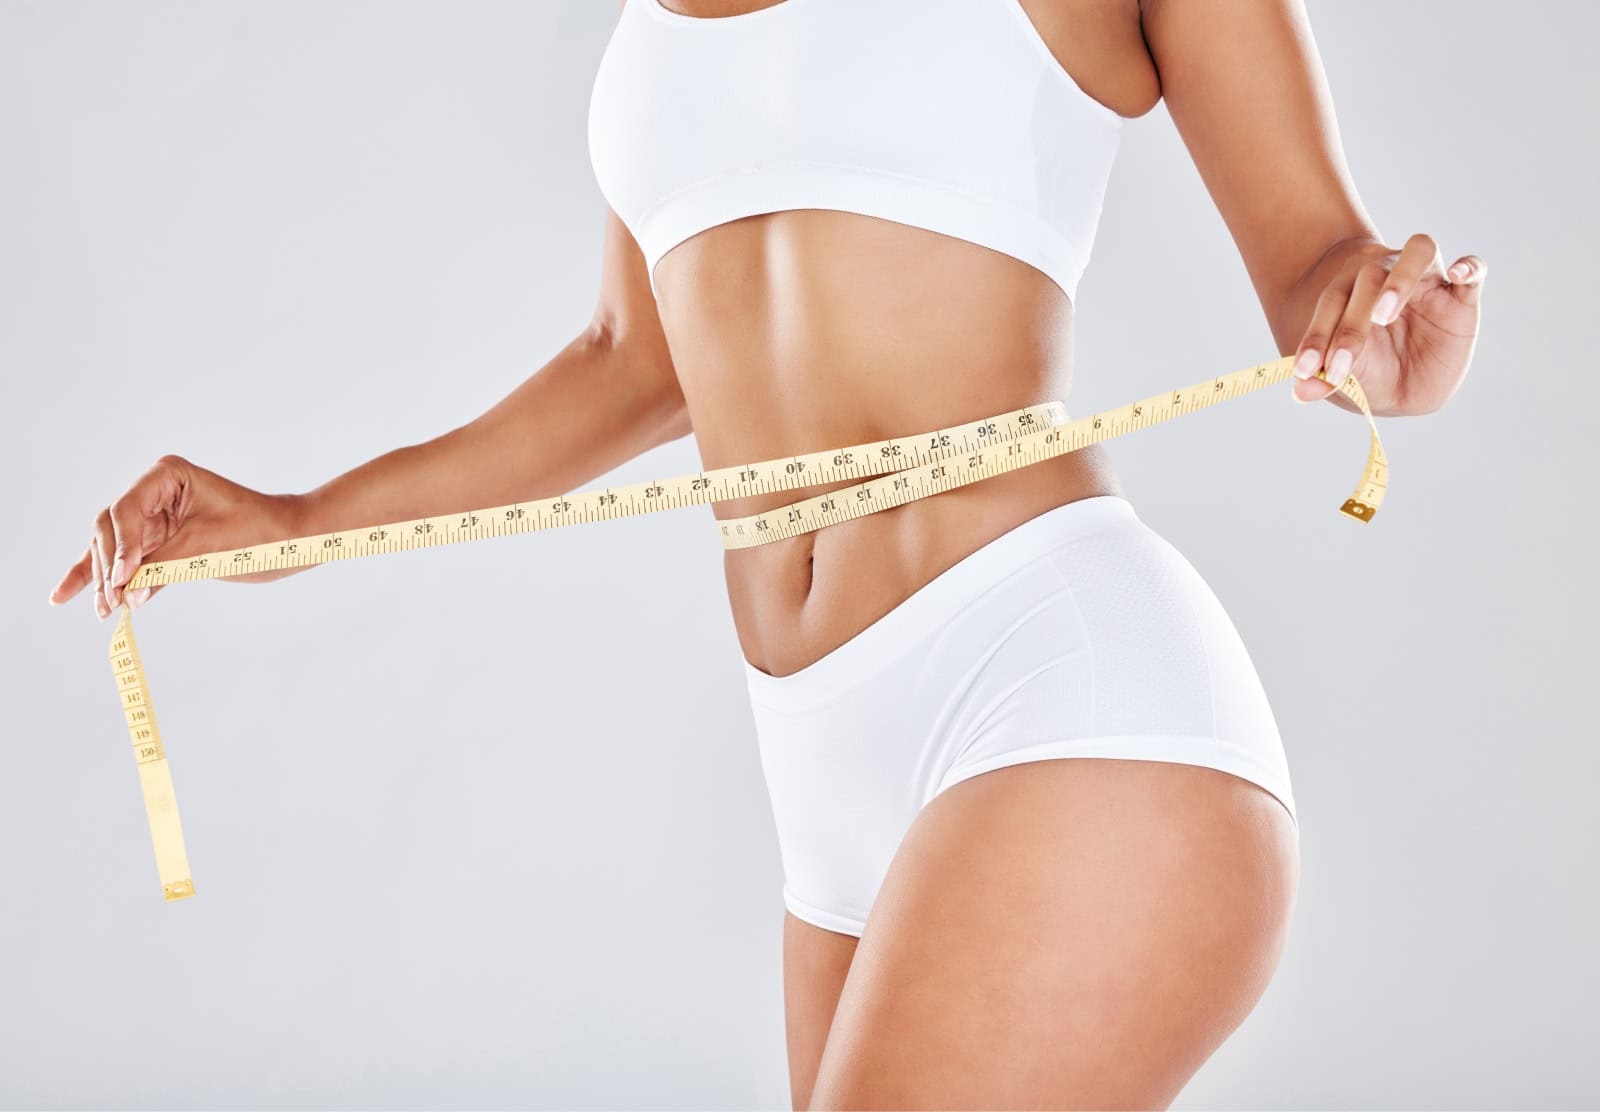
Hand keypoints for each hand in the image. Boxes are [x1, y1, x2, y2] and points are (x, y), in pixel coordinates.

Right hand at [48, 454, 310, 619]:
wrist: (291, 540)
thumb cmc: (260, 531)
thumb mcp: (208, 546)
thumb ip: (164, 566)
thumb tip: (127, 595)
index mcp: (166, 475)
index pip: (125, 510)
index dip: (121, 545)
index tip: (125, 577)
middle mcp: (154, 492)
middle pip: (111, 529)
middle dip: (109, 566)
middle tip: (112, 600)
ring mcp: (154, 518)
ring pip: (113, 548)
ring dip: (104, 579)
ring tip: (101, 610)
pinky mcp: (160, 543)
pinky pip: (127, 562)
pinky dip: (107, 580)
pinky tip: (69, 595)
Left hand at [1290, 233, 1485, 414]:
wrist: (1411, 382)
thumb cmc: (1374, 371)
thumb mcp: (1353, 380)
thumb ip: (1331, 378)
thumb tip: (1300, 393)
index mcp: (1352, 295)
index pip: (1332, 302)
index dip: (1316, 335)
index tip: (1306, 370)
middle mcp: (1388, 279)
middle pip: (1369, 280)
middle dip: (1351, 324)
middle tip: (1339, 364)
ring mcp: (1428, 282)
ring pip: (1418, 254)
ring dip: (1399, 280)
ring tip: (1382, 315)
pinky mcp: (1462, 295)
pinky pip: (1473, 270)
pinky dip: (1468, 267)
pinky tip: (1458, 274)